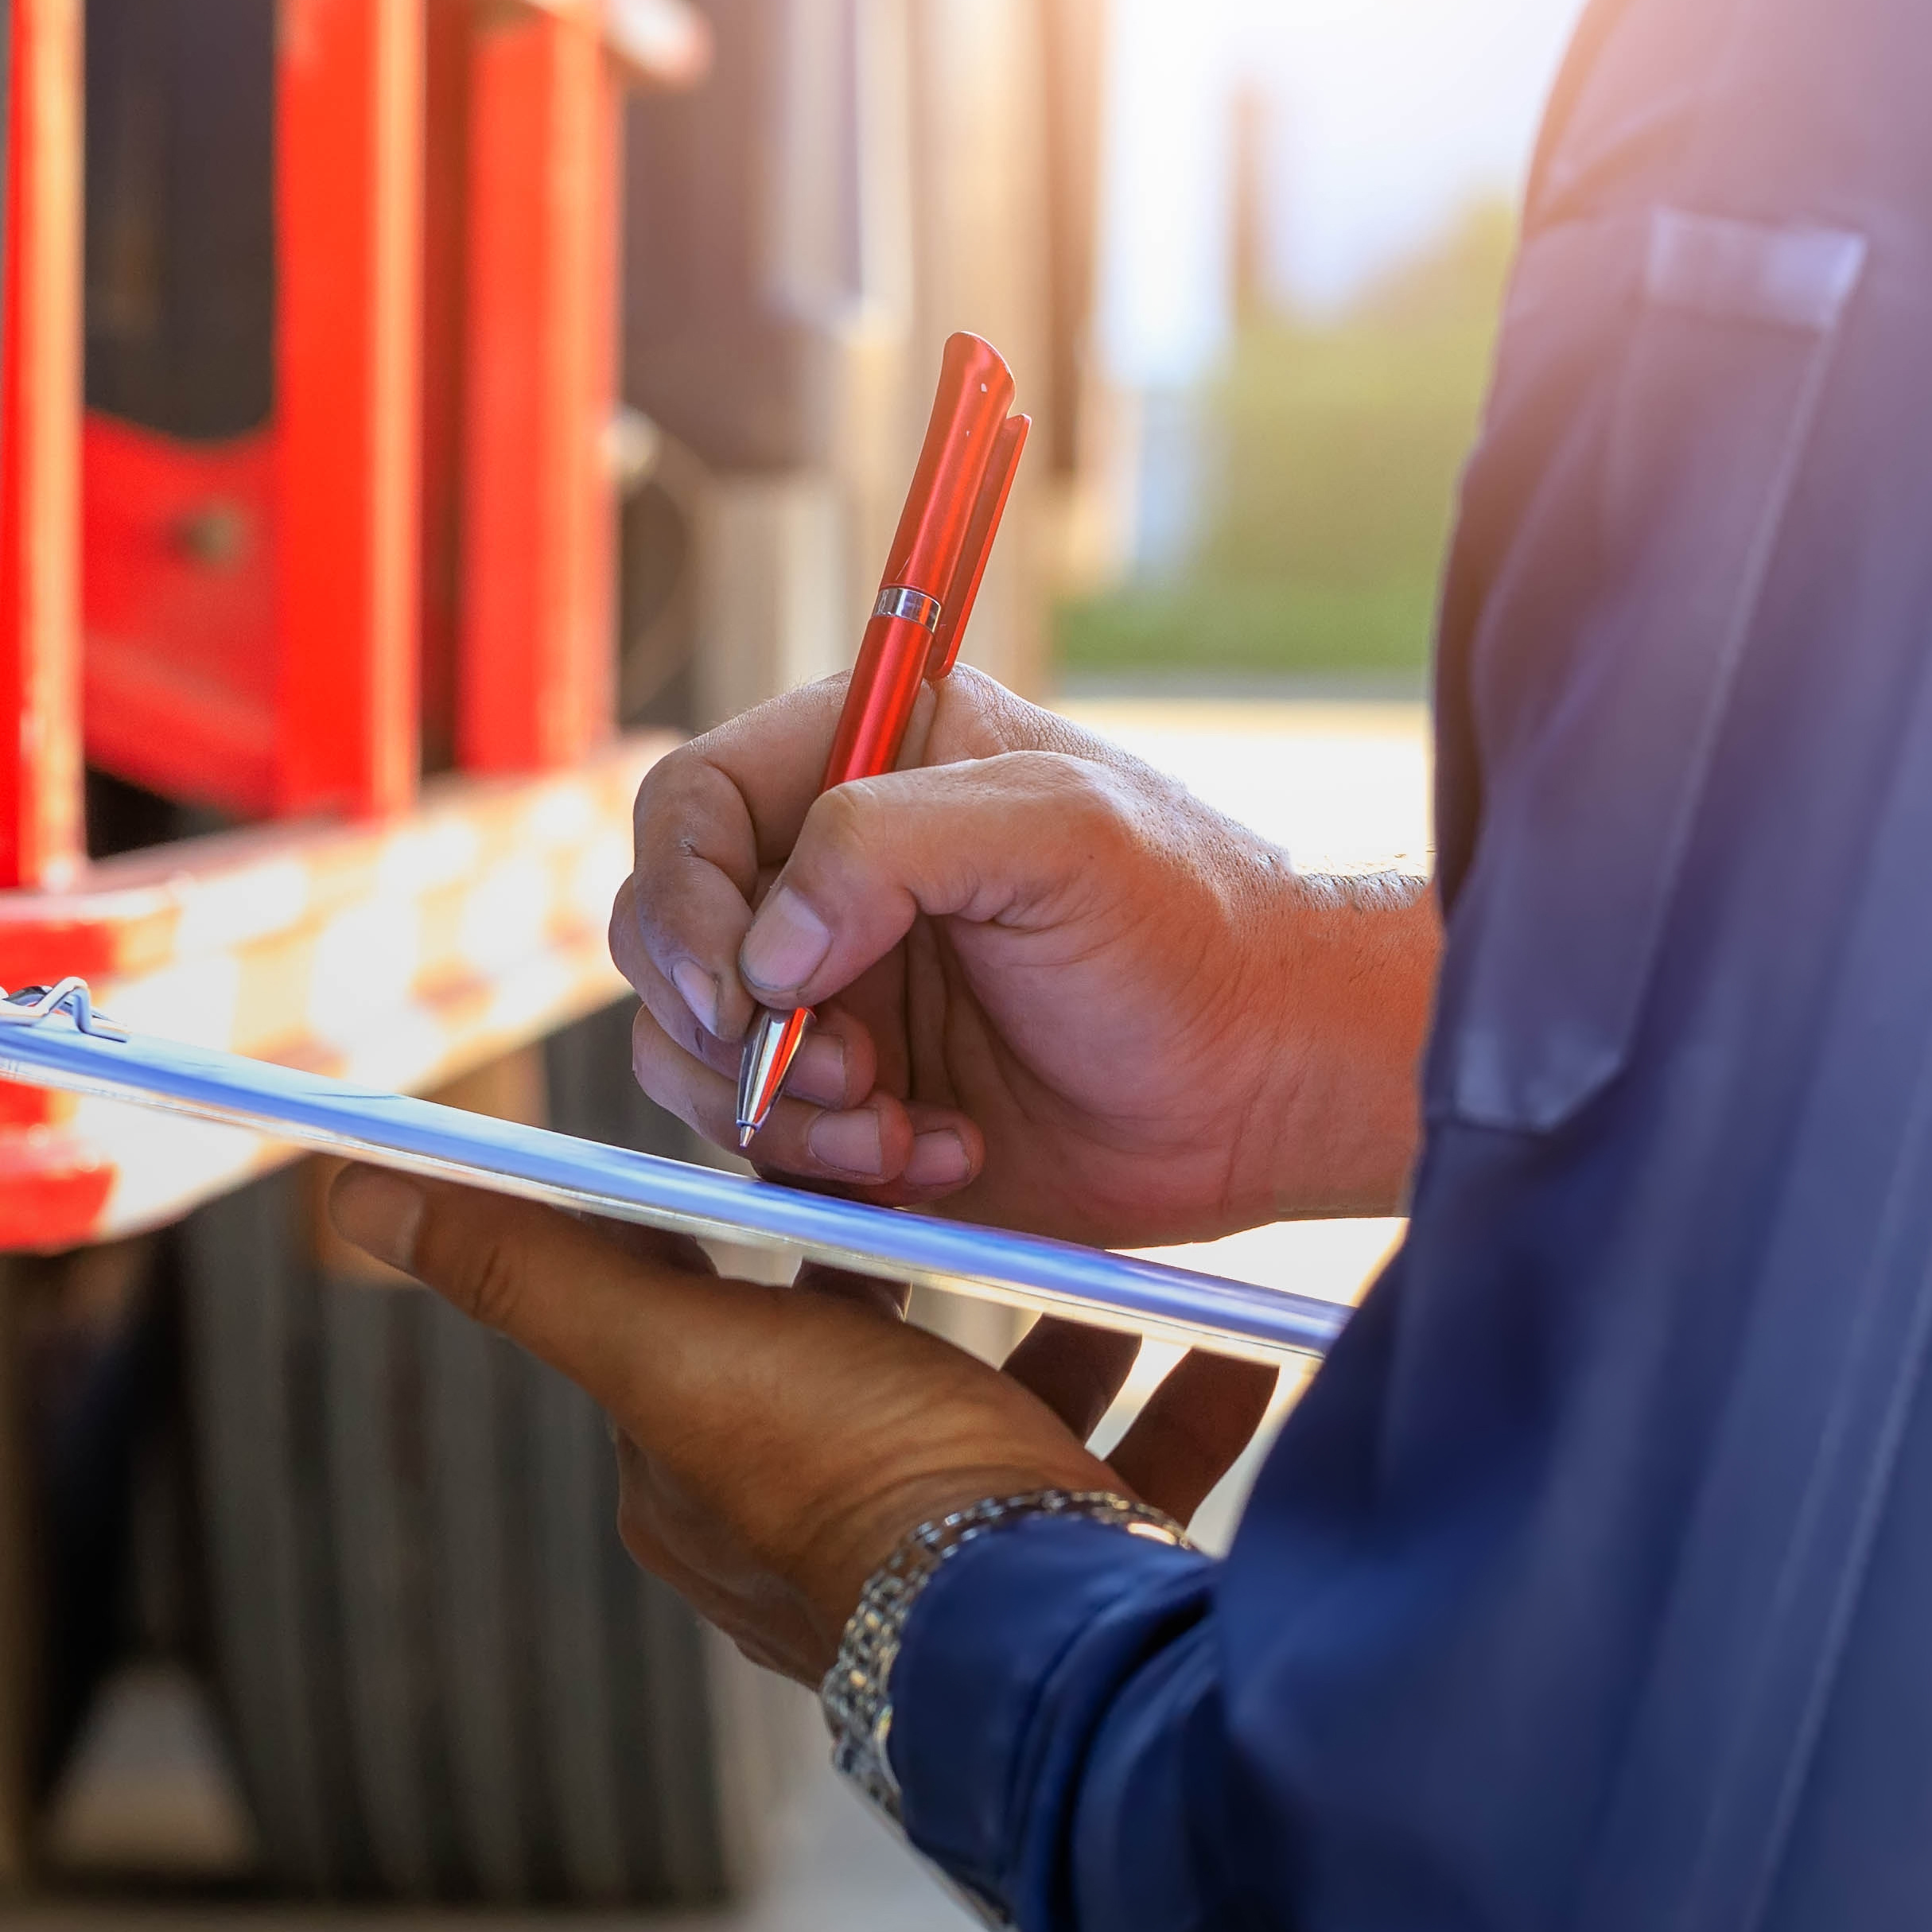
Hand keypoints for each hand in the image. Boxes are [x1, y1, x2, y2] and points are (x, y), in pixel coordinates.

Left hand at [325, 1170, 1282, 1681]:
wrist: (1031, 1633)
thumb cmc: (843, 1477)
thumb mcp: (670, 1343)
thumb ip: (525, 1263)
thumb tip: (349, 1189)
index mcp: (701, 1475)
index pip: (713, 1302)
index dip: (770, 1205)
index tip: (833, 1119)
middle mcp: (809, 1527)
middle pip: (870, 1348)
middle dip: (939, 1257)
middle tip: (995, 1165)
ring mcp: (942, 1559)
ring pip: (1005, 1404)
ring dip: (1069, 1323)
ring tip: (1124, 1248)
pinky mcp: (1060, 1577)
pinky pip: (1120, 1470)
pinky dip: (1172, 1400)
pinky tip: (1230, 1341)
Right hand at [609, 671, 1435, 1246]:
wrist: (1269, 1086)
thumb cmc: (1192, 931)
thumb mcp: (1060, 833)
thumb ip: (888, 843)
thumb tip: (765, 949)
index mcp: (867, 761)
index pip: (690, 807)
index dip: (685, 901)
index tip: (743, 993)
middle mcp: (826, 874)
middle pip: (662, 937)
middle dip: (727, 1025)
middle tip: (847, 1070)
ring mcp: (830, 991)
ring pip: (692, 1054)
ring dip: (781, 1112)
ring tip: (902, 1131)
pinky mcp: (847, 1101)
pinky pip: (762, 1144)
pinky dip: (832, 1169)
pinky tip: (945, 1158)